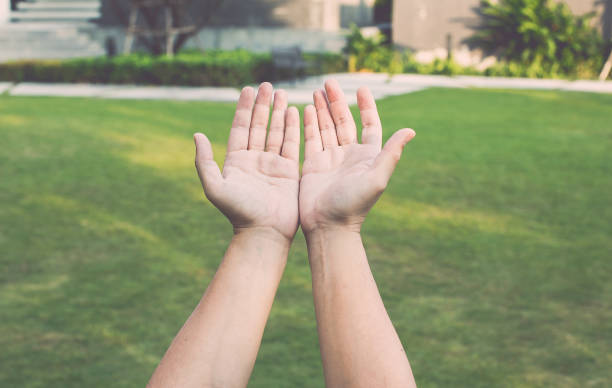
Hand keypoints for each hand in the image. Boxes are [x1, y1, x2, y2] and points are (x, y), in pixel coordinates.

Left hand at [194, 83, 299, 240]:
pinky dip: (293, 128)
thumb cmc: (238, 212)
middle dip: (263, 105)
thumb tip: (196, 135)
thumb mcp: (215, 187)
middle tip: (267, 85)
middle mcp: (254, 160)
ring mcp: (272, 164)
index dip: (244, 108)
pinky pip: (291, 145)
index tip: (248, 88)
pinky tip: (295, 112)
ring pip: (276, 132)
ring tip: (282, 93)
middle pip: (258, 125)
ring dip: (278, 112)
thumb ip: (204, 161)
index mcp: (236, 161)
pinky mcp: (289, 171)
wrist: (263, 232)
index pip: (240, 128)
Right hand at [299, 79, 414, 233]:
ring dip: (322, 108)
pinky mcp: (312, 164)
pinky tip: (305, 107)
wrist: (329, 227)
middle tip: (328, 81)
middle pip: (344, 121)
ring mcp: (330, 159)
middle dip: (336, 101)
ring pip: (326, 126)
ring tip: (316, 89)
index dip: (366, 106)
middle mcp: (349, 155)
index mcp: (367, 156)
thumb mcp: (377, 179)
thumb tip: (411, 131)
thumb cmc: (355, 206)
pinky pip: (310, 138)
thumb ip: (391, 154)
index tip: (361, 88)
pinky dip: (308, 122)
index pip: (368, 124)